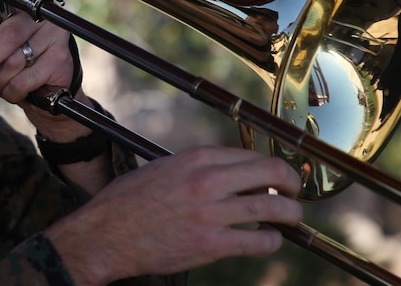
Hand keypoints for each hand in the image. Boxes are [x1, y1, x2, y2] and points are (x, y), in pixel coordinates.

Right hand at [44, 146, 303, 283]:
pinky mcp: (211, 244)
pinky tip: (268, 240)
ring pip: (273, 207)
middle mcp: (207, 180)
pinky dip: (271, 241)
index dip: (269, 166)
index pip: (250, 154)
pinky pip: (258, 240)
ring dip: (290, 214)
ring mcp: (211, 212)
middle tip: (295, 192)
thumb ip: (195, 168)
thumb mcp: (162, 169)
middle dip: (292, 182)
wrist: (105, 235)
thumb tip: (227, 173)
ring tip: (291, 218)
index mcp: (195, 158)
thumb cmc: (127, 202)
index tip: (276, 176)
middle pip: (271, 172)